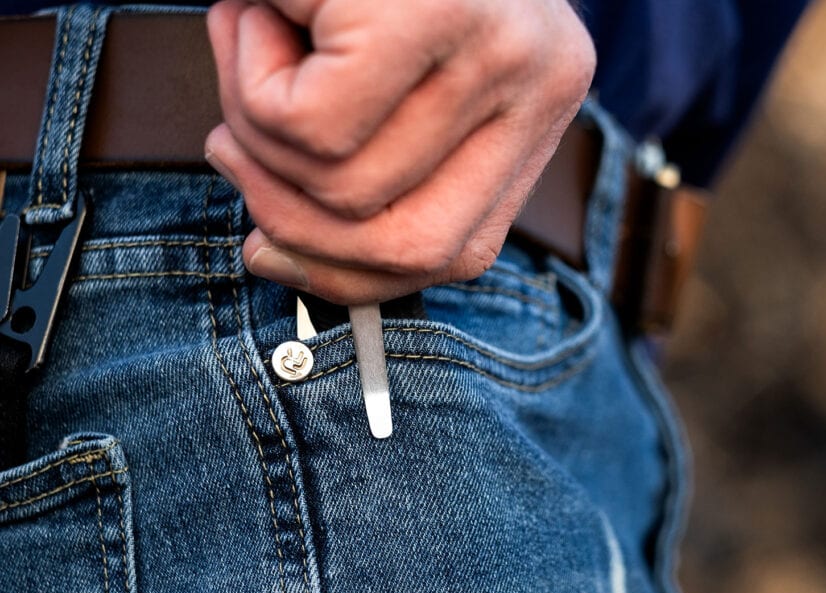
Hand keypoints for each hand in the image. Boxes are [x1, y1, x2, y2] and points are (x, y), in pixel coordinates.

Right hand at [204, 0, 594, 303]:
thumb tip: (282, 253)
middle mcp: (540, 82)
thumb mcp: (393, 76)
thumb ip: (376, 163)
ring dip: (257, 128)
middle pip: (410, 249)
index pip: (461, 253)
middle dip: (292, 220)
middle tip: (232, 144)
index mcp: (539, 106)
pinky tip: (257, 12)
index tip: (272, 249)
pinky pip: (308, 125)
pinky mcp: (433, 12)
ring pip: (344, 188)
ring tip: (251, 42)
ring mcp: (498, 49)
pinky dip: (249, 78)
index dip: (354, 278)